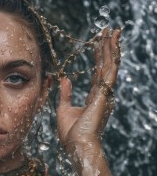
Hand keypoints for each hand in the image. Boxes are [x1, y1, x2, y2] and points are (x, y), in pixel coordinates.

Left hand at [56, 28, 120, 146]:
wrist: (76, 145)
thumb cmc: (71, 133)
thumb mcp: (63, 109)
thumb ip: (65, 93)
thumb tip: (65, 79)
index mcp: (94, 97)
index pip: (98, 72)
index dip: (99, 57)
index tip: (98, 43)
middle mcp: (103, 94)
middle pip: (106, 66)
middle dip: (108, 48)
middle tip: (109, 31)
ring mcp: (105, 94)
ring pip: (110, 65)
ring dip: (111, 48)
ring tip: (112, 32)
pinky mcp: (104, 94)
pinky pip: (109, 72)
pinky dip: (111, 57)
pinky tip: (112, 45)